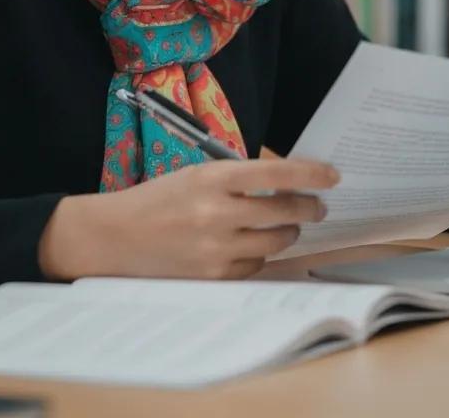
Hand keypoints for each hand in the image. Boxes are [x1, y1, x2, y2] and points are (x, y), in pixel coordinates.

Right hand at [38, 157, 338, 280]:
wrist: (116, 237)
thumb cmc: (159, 199)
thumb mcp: (196, 174)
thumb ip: (237, 178)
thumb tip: (286, 181)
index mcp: (212, 178)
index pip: (275, 172)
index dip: (310, 173)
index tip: (331, 174)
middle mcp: (216, 213)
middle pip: (285, 211)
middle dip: (309, 207)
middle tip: (317, 205)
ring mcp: (217, 249)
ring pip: (276, 240)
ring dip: (287, 231)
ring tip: (286, 224)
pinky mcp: (215, 276)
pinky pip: (256, 263)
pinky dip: (259, 252)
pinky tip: (249, 243)